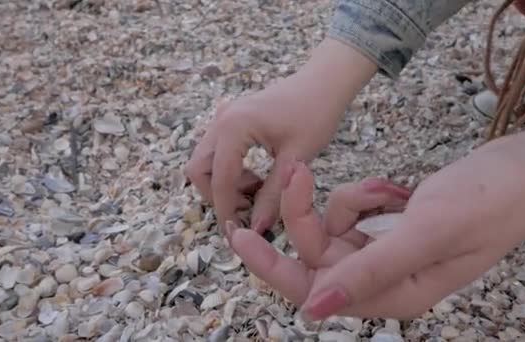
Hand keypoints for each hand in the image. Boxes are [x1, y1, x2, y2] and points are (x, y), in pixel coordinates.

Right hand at [184, 38, 377, 232]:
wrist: (324, 81)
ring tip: (257, 191)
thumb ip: (272, 195)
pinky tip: (257, 176)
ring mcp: (223, 117)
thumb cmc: (315, 114)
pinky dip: (229, 169)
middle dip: (216, 195)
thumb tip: (256, 228)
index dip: (226, 209)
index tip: (237, 232)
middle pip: (199, 169)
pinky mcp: (231, 119)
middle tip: (246, 209)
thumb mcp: (295, 159)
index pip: (219, 179)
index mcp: (233, 128)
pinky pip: (218, 151)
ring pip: (205, 160)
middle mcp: (221, 121)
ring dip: (223, 182)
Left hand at [225, 121, 524, 319]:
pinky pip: (353, 210)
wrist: (522, 172)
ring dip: (351, 199)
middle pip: (317, 252)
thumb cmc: (488, 202)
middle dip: (307, 213)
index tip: (240, 237)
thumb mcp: (428, 233)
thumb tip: (313, 310)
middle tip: (300, 170)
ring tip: (390, 188)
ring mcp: (384, 253)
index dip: (273, 267)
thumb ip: (370, 271)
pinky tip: (397, 188)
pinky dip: (367, 192)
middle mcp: (383, 280)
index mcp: (392, 295)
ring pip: (333, 227)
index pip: (313, 290)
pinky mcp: (388, 229)